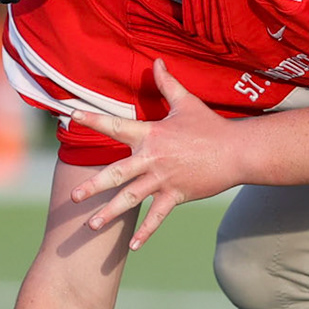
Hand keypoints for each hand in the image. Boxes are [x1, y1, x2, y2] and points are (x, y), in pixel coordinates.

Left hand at [70, 60, 240, 249]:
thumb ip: (167, 83)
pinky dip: (146, 232)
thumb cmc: (210, 126)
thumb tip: (157, 60)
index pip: (116, 125)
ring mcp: (163, 179)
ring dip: (110, 213)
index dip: (93, 119)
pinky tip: (132, 247)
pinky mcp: (176, 195)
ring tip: (91, 226)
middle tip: (73, 197)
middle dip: (93, 186)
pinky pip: (157, 216)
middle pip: (116, 174)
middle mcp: (152, 158)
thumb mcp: (186, 102)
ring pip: (131, 199)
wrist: (236, 151)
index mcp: (151, 135)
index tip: (72, 115)